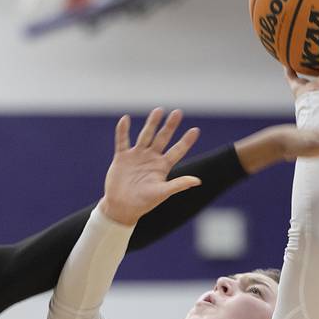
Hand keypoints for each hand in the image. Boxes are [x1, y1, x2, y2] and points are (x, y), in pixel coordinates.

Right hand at [98, 109, 200, 226]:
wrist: (120, 208)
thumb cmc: (143, 203)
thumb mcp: (162, 193)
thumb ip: (178, 185)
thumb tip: (197, 181)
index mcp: (162, 167)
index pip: (177, 151)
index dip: (186, 141)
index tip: (195, 130)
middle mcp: (151, 158)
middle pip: (162, 138)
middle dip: (170, 126)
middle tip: (178, 112)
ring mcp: (136, 156)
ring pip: (145, 136)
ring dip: (151, 123)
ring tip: (158, 110)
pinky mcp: (122, 157)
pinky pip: (122, 141)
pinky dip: (122, 131)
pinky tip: (125, 119)